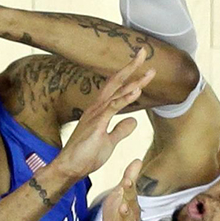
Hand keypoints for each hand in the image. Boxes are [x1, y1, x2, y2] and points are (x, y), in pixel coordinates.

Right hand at [52, 50, 154, 179]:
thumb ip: (121, 130)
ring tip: (150, 71)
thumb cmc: (86, 157)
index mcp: (99, 111)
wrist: (69, 169)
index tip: (144, 65)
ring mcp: (95, 115)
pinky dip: (125, 98)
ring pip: (117, 93)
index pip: (116, 89)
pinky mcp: (96, 125)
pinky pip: (113, 108)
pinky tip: (137, 90)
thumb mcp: (109, 142)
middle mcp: (96, 109)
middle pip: (116, 83)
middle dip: (131, 67)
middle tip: (144, 51)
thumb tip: (134, 121)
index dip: (130, 76)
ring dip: (135, 81)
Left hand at [98, 159, 146, 220]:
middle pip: (130, 219)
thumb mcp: (125, 198)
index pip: (131, 198)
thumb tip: (137, 159)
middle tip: (123, 207)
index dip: (129, 190)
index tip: (125, 182)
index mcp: (131, 210)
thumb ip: (130, 180)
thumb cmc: (125, 216)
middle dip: (126, 213)